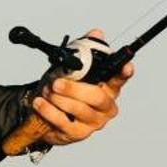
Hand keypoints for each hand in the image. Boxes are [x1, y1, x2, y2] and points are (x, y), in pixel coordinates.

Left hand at [32, 29, 132, 145]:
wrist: (44, 115)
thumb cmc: (63, 90)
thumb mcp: (71, 69)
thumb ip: (84, 51)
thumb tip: (97, 33)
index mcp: (107, 88)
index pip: (119, 79)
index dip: (124, 72)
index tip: (127, 66)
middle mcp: (105, 106)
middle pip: (97, 97)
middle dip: (75, 89)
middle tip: (56, 83)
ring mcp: (94, 122)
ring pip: (80, 110)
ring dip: (59, 99)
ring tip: (47, 92)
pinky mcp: (78, 134)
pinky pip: (64, 122)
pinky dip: (49, 111)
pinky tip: (40, 103)